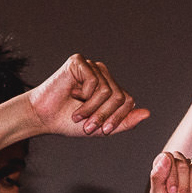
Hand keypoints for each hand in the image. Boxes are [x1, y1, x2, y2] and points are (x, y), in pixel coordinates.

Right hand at [24, 54, 149, 139]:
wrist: (44, 117)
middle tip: (88, 125)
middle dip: (104, 115)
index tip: (103, 131)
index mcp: (110, 88)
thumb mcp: (101, 127)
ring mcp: (91, 66)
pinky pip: (93, 81)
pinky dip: (83, 95)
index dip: (118, 118)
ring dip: (91, 108)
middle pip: (119, 96)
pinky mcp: (79, 61)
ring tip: (77, 114)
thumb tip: (147, 113)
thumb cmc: (69, 122)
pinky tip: (71, 94)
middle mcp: (103, 74)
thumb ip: (124, 122)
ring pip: (107, 90)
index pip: (128, 100)